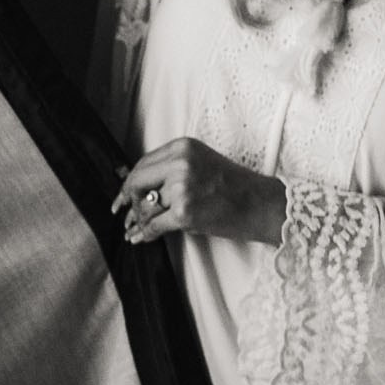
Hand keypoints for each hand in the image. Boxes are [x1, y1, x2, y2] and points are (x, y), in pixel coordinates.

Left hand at [111, 137, 287, 245]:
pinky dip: (145, 234)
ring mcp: (182, 187)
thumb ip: (171, 170)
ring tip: (133, 229)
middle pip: (137, 182)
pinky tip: (140, 238)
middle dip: (128, 201)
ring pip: (145, 207)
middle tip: (123, 214)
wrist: (262, 204)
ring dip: (138, 221)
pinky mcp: (184, 212)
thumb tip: (136, 186)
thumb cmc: (235, 187)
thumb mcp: (201, 164)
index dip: (129, 182)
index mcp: (182, 147)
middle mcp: (180, 163)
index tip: (122, 195)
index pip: (143, 164)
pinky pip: (154, 225)